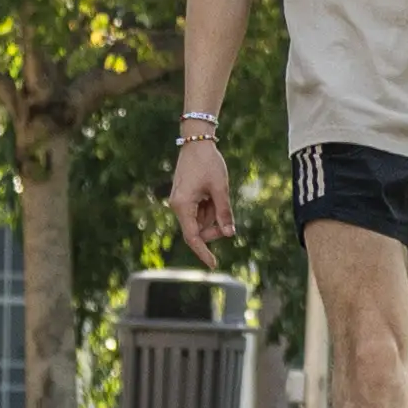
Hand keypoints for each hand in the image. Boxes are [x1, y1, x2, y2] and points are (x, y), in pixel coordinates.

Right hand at [167, 132, 233, 259]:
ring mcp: (180, 202)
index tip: (213, 265)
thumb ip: (224, 212)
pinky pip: (199, 211)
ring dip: (213, 215)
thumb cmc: (208, 163)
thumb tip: (229, 234)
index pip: (192, 237)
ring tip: (218, 194)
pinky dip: (210, 208)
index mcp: (182, 206)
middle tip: (228, 217)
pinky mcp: (185, 197)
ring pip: (200, 220)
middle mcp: (178, 206)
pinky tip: (213, 193)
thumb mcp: (221, 188)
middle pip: (198, 230)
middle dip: (214, 227)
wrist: (196, 141)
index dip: (203, 252)